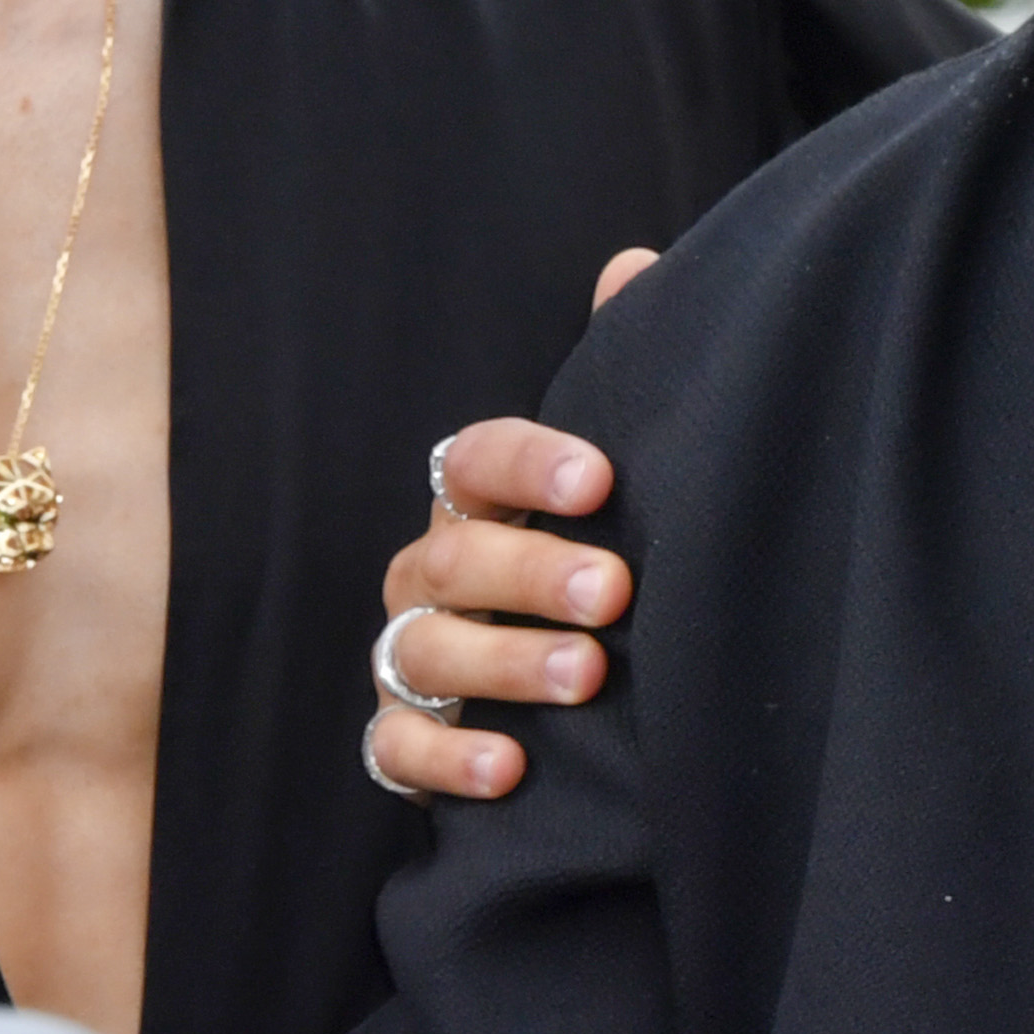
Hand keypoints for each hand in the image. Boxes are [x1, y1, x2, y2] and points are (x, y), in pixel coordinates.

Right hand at [367, 247, 656, 801]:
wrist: (572, 698)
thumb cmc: (590, 559)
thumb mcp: (611, 479)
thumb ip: (618, 378)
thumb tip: (635, 263)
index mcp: (475, 502)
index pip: (478, 459)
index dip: (531, 463)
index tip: (601, 478)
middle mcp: (431, 574)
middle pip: (456, 560)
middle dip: (534, 573)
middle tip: (617, 592)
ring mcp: (408, 658)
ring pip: (426, 652)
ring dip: (505, 665)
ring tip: (587, 676)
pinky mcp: (404, 741)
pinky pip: (398, 750)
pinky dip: (448, 760)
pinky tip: (511, 770)